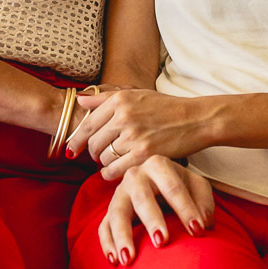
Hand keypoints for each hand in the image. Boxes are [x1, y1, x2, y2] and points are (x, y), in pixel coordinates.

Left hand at [66, 89, 209, 179]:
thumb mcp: (135, 94)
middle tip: (98, 156)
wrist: (195, 119)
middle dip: (92, 153)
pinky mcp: (144, 154)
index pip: (87, 123)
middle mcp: (124, 116)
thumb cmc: (165, 107)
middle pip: (93, 143)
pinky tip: (116, 172)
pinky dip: (112, 174)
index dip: (77, 139)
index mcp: (120, 100)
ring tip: (113, 162)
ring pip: (104, 158)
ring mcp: (134, 136)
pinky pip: (116, 170)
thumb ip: (105, 98)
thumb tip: (79, 100)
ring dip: (105, 164)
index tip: (72, 149)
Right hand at [98, 156, 214, 264]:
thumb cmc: (180, 187)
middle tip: (162, 242)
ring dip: (122, 235)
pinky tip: (115, 261)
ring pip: (117, 212)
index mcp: (158, 165)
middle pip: (142, 198)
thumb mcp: (197, 187)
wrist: (159, 184)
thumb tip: (203, 223)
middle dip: (152, 220)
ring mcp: (119, 193)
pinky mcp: (110, 211)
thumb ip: (203, 202)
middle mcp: (135, 176)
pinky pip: (103, 227)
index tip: (198, 231)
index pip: (173, 187)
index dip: (186, 209)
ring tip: (129, 258)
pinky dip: (107, 243)